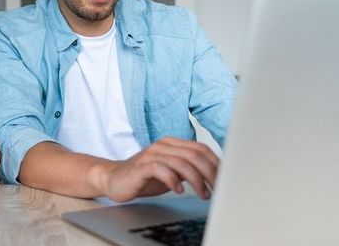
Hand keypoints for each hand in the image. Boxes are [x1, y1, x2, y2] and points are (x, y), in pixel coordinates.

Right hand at [98, 137, 218, 201]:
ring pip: (182, 162)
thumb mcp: (172, 172)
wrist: (114, 179)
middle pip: (195, 154)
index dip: (216, 163)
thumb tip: (214, 176)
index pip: (201, 148)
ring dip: (196, 180)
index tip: (225, 179)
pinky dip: (173, 180)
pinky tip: (178, 190)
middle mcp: (163, 145)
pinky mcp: (142, 166)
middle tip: (217, 189)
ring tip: (203, 194)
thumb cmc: (144, 177)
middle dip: (210, 173)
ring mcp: (152, 154)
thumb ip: (189, 169)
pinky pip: (162, 169)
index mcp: (172, 144)